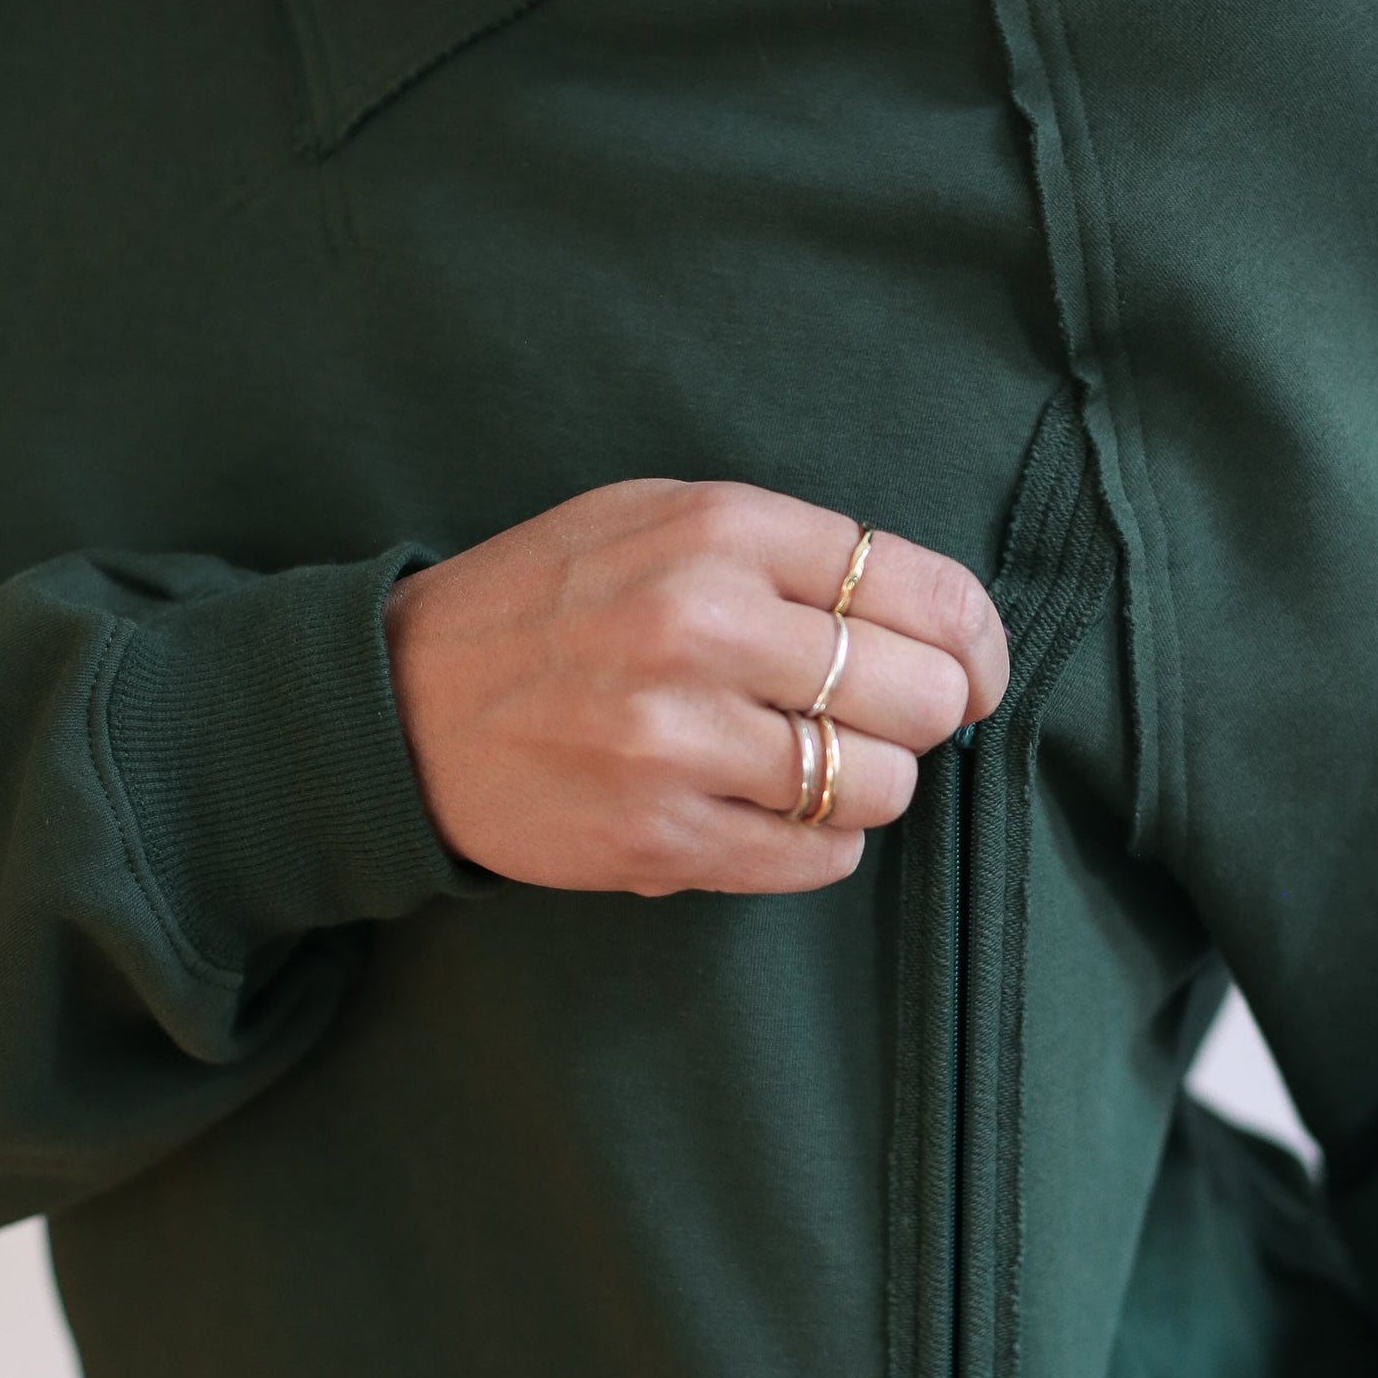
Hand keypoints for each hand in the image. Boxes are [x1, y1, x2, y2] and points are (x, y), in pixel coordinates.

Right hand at [384, 479, 1006, 893]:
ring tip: (805, 766)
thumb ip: (786, 554)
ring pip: (879, 785)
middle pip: (922, 696)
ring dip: (866, 787)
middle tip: (879, 723)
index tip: (974, 672)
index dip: (978, 646)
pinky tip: (768, 814)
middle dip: (922, 718)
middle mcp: (703, 626)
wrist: (399, 703)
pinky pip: (817, 857)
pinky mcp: (659, 835)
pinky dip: (817, 845)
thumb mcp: (655, 520)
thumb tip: (933, 624)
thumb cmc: (548, 605)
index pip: (926, 592)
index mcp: (719, 531)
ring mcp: (680, 738)